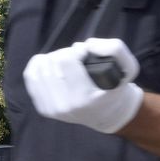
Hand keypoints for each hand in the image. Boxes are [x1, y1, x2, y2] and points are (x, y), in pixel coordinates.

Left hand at [22, 38, 143, 133]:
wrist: (107, 114)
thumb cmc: (115, 89)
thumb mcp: (128, 68)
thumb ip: (114, 49)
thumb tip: (86, 46)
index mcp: (84, 99)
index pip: (65, 60)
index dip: (77, 51)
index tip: (86, 55)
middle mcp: (65, 107)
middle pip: (52, 62)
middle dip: (66, 55)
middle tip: (77, 62)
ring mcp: (52, 110)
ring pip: (40, 67)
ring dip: (53, 61)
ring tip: (66, 66)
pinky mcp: (43, 108)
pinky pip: (31, 77)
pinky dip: (39, 67)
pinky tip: (50, 68)